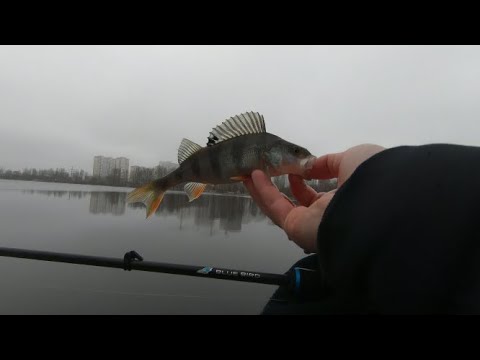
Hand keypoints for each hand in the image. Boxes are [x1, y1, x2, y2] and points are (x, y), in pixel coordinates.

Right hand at [243, 144, 384, 252]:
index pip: (318, 196)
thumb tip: (309, 166)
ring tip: (250, 171)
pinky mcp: (296, 229)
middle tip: (262, 172)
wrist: (376, 201)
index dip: (304, 181)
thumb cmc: (369, 177)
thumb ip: (329, 162)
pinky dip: (263, 192)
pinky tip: (253, 176)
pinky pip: (276, 209)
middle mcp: (325, 216)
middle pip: (295, 204)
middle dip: (278, 188)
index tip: (295, 169)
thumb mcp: (353, 158)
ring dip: (264, 190)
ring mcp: (310, 225)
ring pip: (280, 208)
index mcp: (342, 201)